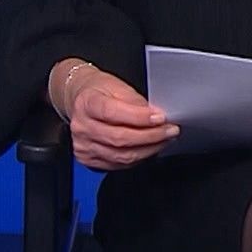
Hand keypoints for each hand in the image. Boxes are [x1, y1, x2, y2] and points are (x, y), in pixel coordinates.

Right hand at [52, 61, 178, 170]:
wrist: (81, 99)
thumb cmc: (100, 91)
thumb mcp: (118, 87)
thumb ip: (136, 103)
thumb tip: (157, 117)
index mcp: (86, 103)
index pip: (113, 113)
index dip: (139, 118)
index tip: (161, 117)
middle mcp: (81, 126)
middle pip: (119, 138)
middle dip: (151, 136)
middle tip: (170, 130)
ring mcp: (83, 145)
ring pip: (122, 155)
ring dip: (148, 149)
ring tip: (164, 140)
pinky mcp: (88, 159)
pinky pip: (119, 164)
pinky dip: (138, 158)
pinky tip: (148, 148)